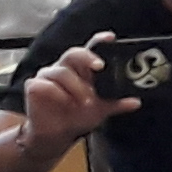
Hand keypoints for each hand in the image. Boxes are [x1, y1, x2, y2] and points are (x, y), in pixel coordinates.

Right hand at [15, 43, 131, 148]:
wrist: (58, 134)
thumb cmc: (77, 116)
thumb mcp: (101, 110)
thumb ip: (117, 104)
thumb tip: (136, 102)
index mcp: (82, 69)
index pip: (90, 49)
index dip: (99, 41)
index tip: (111, 37)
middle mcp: (65, 68)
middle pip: (74, 53)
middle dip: (87, 57)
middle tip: (100, 67)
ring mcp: (48, 75)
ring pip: (62, 72)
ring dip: (77, 87)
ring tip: (86, 101)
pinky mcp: (34, 86)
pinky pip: (46, 85)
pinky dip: (58, 94)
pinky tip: (66, 102)